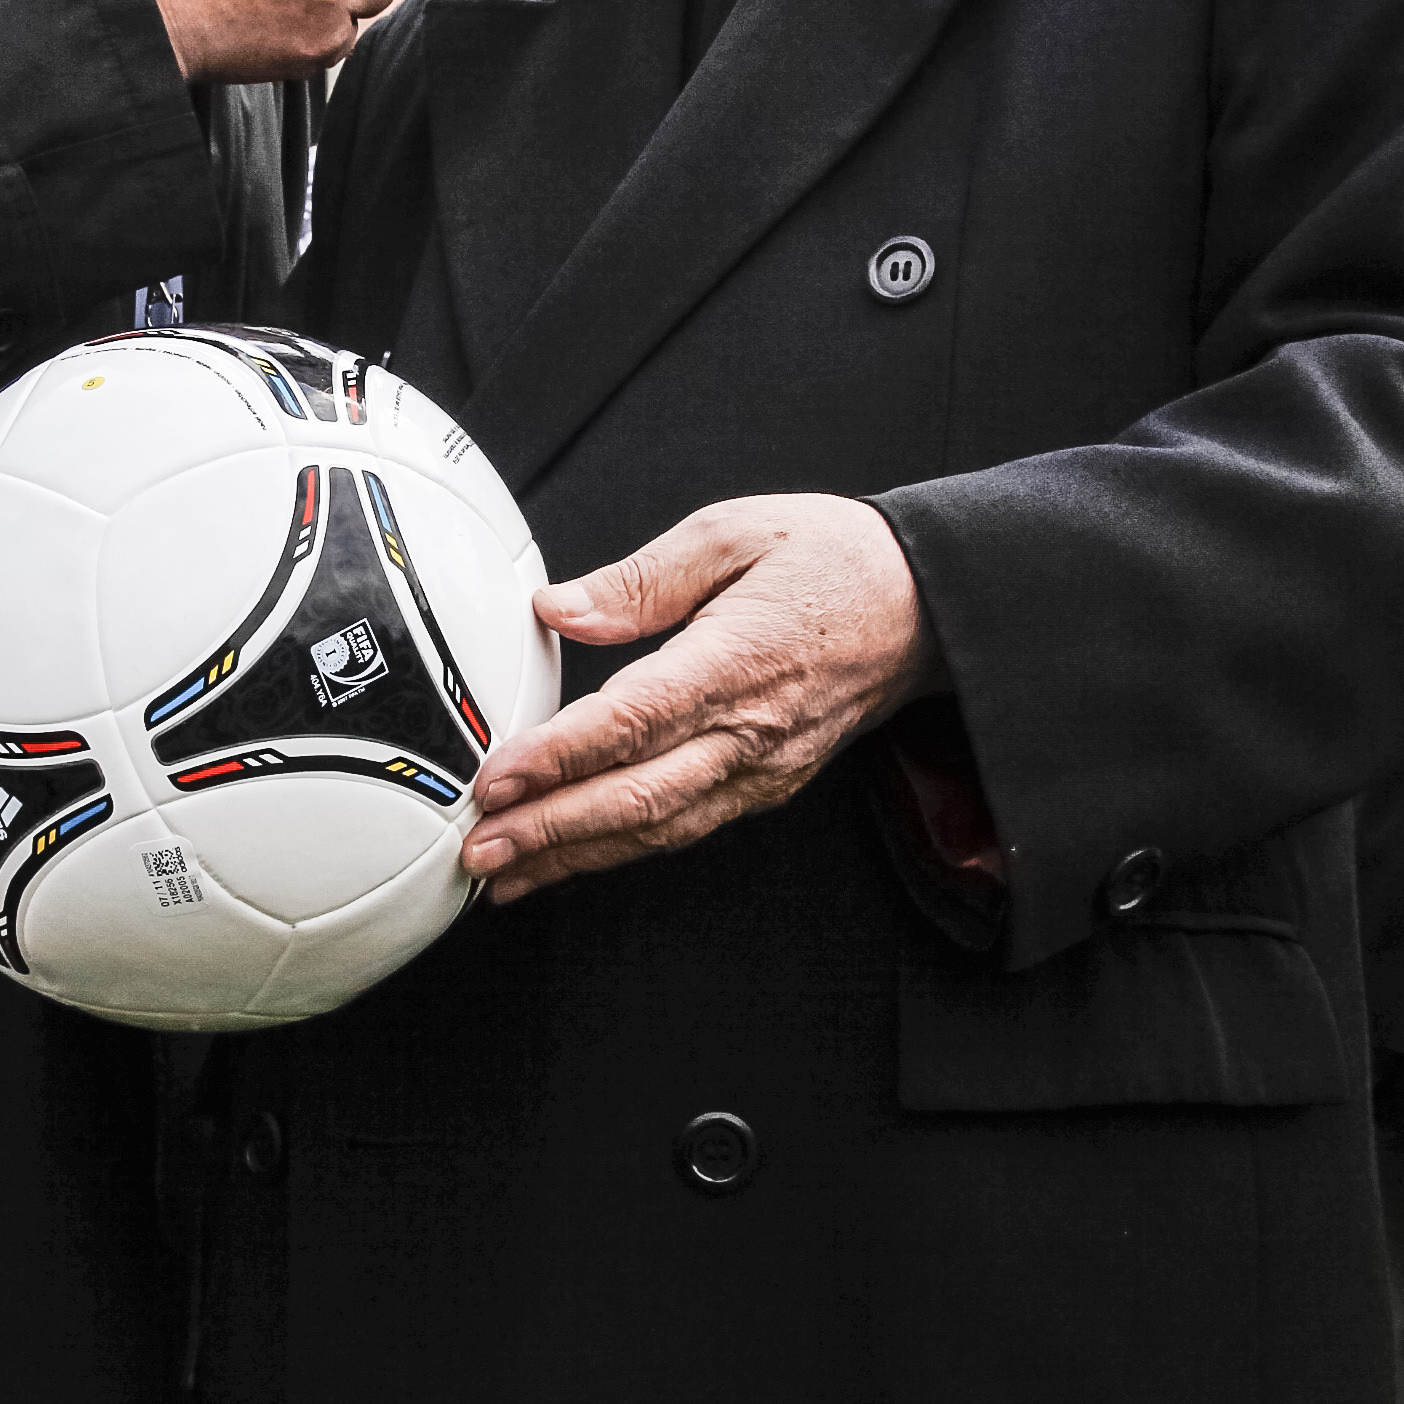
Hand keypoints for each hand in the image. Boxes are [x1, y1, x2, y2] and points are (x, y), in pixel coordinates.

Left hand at [461, 495, 943, 906]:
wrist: (925, 605)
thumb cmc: (834, 561)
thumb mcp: (733, 532)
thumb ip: (639, 578)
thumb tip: (559, 609)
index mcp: (737, 660)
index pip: (633, 723)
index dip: (559, 758)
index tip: (497, 777)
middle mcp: (751, 731)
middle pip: (637, 798)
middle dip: (549, 830)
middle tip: (478, 846)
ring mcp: (762, 768)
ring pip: (658, 828)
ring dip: (574, 855)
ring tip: (505, 871)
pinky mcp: (766, 784)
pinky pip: (685, 826)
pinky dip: (620, 849)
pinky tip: (572, 855)